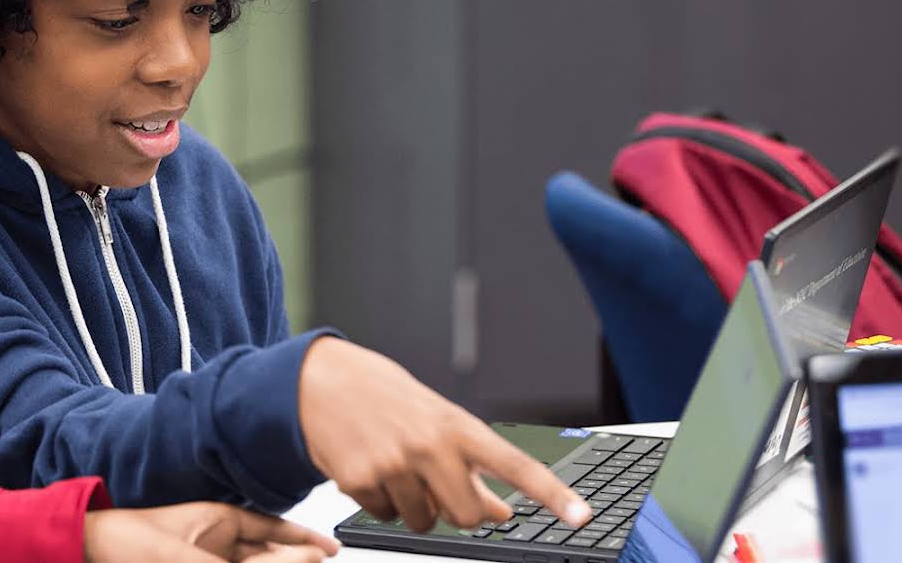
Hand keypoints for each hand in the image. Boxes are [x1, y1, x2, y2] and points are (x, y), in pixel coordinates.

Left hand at [83, 502, 339, 562]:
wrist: (78, 553)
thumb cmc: (121, 541)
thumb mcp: (183, 557)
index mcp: (218, 520)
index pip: (274, 528)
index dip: (304, 540)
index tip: (331, 550)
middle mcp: (215, 543)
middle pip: (266, 557)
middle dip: (291, 562)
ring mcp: (201, 560)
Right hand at [298, 337, 591, 532]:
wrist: (319, 381)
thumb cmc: (384, 397)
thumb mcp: (435, 421)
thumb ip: (470, 465)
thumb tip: (500, 512)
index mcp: (456, 426)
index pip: (515, 465)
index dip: (552, 494)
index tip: (581, 516)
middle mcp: (429, 445)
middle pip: (465, 515)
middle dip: (454, 512)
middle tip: (435, 487)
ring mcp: (393, 464)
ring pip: (422, 520)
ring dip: (412, 506)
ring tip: (394, 466)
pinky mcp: (359, 481)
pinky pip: (384, 516)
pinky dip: (379, 501)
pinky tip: (369, 467)